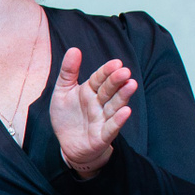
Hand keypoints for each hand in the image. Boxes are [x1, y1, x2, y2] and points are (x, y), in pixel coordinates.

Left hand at [50, 47, 136, 177]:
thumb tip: (74, 49)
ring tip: (131, 85)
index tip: (116, 62)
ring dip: (123, 96)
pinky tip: (126, 111)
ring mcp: (103, 119)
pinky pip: (111, 127)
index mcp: (90, 91)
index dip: (107, 71)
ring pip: (115, 106)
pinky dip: (118, 120)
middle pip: (109, 90)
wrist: (68, 145)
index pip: (99, 78)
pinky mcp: (103, 136)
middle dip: (117, 81)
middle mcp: (99, 103)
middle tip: (125, 71)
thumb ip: (68, 71)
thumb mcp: (62, 91)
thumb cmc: (67, 116)